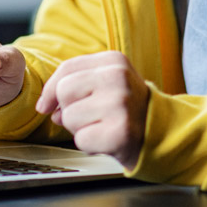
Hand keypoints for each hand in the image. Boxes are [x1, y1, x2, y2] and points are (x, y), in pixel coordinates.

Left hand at [35, 51, 149, 169]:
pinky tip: (106, 140)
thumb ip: (74, 85)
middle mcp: (118, 78)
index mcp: (114, 61)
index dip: (50, 90)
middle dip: (68, 109)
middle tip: (90, 116)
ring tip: (101, 126)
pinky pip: (81, 139)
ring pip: (69, 117)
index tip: (46, 105)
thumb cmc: (125, 109)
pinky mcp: (120, 131)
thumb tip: (46, 105)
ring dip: (79, 128)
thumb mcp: (106, 83)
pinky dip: (89, 144)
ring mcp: (120, 104)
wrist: (160, 134)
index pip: (67, 69)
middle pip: (64, 91)